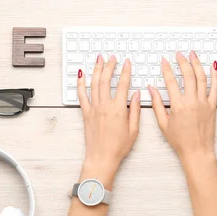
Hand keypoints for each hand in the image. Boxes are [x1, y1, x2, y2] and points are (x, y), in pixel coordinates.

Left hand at [78, 55, 140, 186]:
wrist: (101, 158)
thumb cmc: (118, 147)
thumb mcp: (134, 130)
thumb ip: (135, 110)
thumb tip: (136, 94)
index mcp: (118, 109)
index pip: (123, 85)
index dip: (126, 72)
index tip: (127, 63)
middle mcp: (104, 106)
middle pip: (106, 80)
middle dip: (109, 66)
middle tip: (112, 58)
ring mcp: (93, 109)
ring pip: (94, 84)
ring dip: (96, 70)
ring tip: (99, 60)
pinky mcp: (86, 113)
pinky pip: (81, 95)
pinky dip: (80, 83)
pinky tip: (81, 74)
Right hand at [148, 51, 216, 163]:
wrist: (197, 151)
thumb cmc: (179, 141)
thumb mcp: (163, 123)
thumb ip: (157, 104)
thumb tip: (151, 89)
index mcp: (178, 106)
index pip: (171, 81)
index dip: (166, 69)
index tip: (164, 61)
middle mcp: (192, 101)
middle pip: (187, 75)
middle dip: (182, 61)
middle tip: (179, 54)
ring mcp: (204, 103)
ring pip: (201, 78)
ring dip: (197, 64)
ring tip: (193, 54)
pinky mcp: (213, 106)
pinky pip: (215, 88)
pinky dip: (215, 76)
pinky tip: (213, 67)